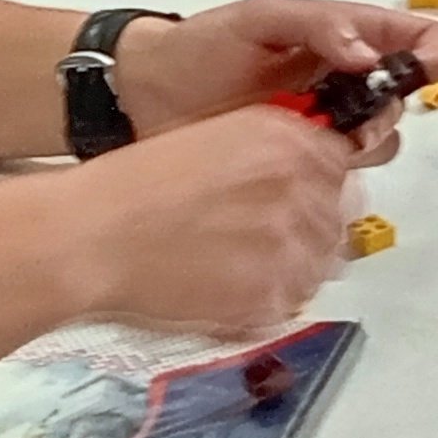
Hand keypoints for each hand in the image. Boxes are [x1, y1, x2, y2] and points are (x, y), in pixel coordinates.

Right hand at [72, 102, 359, 334]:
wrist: (95, 234)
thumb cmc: (142, 184)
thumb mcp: (221, 137)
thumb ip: (277, 152)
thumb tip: (316, 179)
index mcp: (290, 140)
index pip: (342, 166)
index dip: (320, 185)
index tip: (296, 199)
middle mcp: (302, 186)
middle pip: (341, 216)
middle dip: (311, 227)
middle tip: (261, 239)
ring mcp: (292, 244)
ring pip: (324, 262)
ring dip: (295, 265)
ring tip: (242, 265)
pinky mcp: (273, 295)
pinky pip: (295, 300)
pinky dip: (270, 299)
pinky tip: (229, 287)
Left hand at [120, 0, 437, 148]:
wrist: (145, 98)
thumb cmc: (201, 45)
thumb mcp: (261, 17)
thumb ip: (320, 25)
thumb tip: (370, 56)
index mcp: (345, 36)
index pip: (417, 39)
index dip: (430, 54)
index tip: (416, 71)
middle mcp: (345, 83)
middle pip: (404, 99)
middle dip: (387, 107)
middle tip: (344, 114)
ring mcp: (324, 128)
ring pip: (378, 143)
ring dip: (360, 144)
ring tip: (310, 141)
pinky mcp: (301, 169)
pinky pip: (341, 179)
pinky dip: (334, 178)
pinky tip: (299, 170)